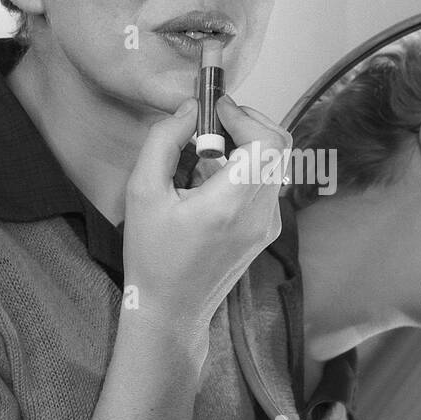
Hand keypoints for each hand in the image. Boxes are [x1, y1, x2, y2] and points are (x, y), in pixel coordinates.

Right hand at [123, 94, 290, 335]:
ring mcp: (269, 224)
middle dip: (249, 123)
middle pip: (279, 147)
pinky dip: (247, 167)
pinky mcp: (266, 231)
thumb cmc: (152, 255)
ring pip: (275, 164)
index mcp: (231, 203)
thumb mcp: (142, 192)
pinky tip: (212, 178)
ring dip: (248, 145)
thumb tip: (189, 110)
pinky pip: (266, 184)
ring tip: (208, 151)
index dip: (245, 116)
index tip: (215, 109)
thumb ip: (164, 142)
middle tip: (214, 122)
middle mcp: (260, 213)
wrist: (171, 310)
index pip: (267, 142)